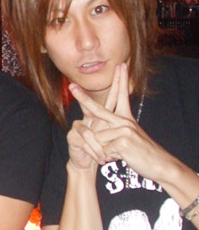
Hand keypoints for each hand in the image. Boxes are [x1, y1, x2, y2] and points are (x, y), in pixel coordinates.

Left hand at [70, 63, 164, 179]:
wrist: (158, 164)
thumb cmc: (140, 152)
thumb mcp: (128, 137)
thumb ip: (114, 129)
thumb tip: (96, 128)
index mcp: (126, 118)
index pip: (121, 96)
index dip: (120, 80)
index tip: (120, 65)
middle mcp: (124, 121)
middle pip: (98, 109)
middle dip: (83, 98)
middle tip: (72, 86)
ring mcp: (124, 130)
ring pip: (98, 137)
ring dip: (104, 150)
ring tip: (120, 153)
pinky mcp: (122, 142)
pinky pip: (103, 149)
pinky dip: (109, 156)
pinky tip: (122, 157)